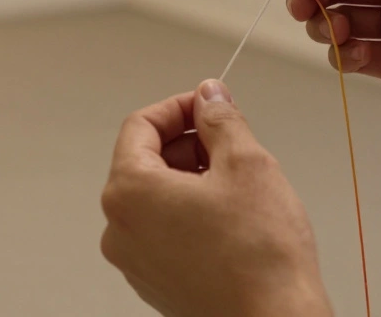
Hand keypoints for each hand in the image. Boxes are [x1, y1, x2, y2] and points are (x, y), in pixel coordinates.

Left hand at [100, 80, 332, 316]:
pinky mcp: (156, 283)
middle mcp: (120, 229)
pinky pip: (164, 232)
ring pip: (156, 198)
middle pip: (144, 161)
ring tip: (238, 183)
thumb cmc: (260, 256)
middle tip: (230, 141)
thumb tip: (210, 97)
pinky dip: (190, 213)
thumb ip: (221, 119)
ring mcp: (135, 261)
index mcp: (129, 193)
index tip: (208, 105)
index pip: (139, 126)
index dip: (178, 108)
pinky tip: (231, 218)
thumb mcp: (247, 163)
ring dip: (191, 178)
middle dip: (187, 144)